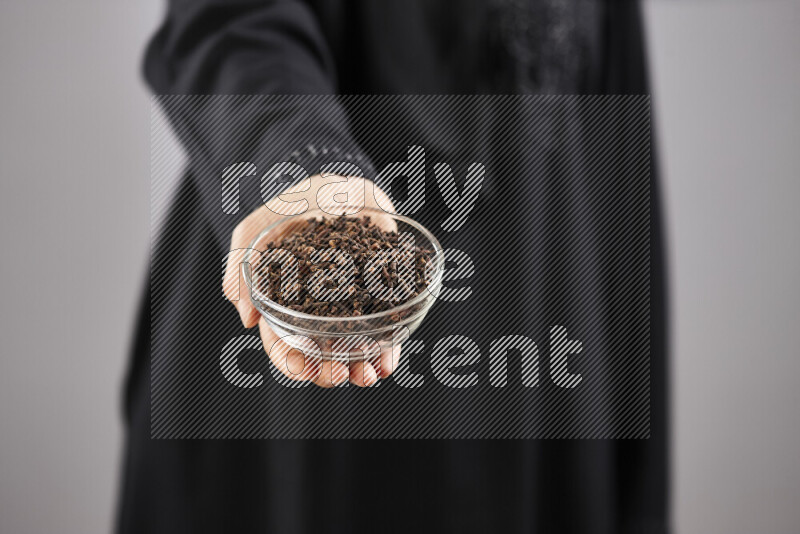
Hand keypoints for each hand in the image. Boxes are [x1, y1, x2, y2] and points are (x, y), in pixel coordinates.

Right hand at [223, 174, 400, 386]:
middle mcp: (319, 310)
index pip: (282, 340)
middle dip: (328, 371)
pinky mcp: (382, 295)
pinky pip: (386, 327)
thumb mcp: (258, 228)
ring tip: (369, 375)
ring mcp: (352, 304)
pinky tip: (389, 359)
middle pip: (320, 352)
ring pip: (354, 347)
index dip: (290, 360)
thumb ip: (243, 265)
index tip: (302, 369)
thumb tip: (246, 318)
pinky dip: (389, 348)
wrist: (342, 181)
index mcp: (285, 302)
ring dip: (360, 367)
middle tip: (339, 376)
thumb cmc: (294, 205)